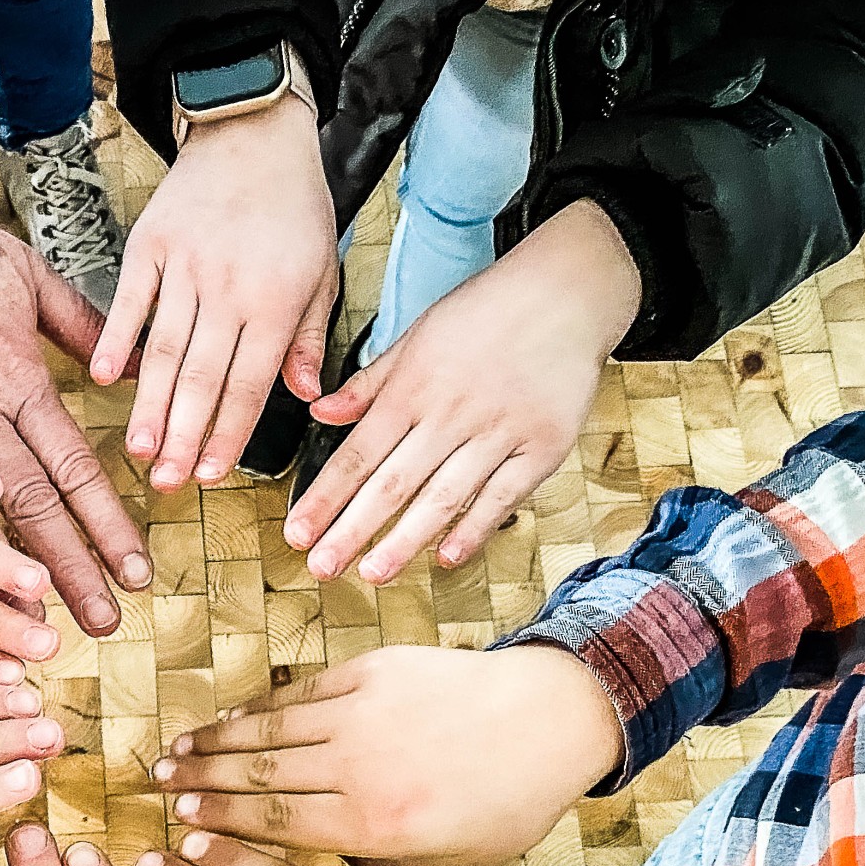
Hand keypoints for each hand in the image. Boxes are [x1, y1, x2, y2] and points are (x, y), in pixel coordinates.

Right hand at [0, 129, 151, 637]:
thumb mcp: (27, 272)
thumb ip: (86, 326)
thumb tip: (132, 370)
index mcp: (13, 373)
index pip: (73, 467)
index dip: (108, 525)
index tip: (135, 572)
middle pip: (30, 506)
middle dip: (69, 571)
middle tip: (100, 623)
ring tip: (24, 632)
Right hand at [92, 97, 337, 489]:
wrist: (253, 134)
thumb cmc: (294, 208)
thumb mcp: (323, 272)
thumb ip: (311, 337)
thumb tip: (309, 397)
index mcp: (276, 302)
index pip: (250, 384)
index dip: (229, 434)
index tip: (212, 476)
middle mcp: (228, 289)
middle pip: (201, 378)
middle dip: (184, 438)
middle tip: (168, 484)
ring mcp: (184, 267)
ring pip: (163, 350)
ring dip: (150, 406)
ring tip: (139, 449)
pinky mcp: (149, 245)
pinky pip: (130, 301)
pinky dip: (115, 340)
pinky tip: (102, 378)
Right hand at [152, 644, 621, 865]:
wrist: (549, 719)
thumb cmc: (505, 804)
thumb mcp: (448, 865)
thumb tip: (316, 853)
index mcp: (377, 824)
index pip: (275, 824)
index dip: (219, 823)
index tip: (180, 824)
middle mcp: (361, 766)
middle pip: (257, 775)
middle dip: (199, 782)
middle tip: (155, 788)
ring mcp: (363, 712)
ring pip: (268, 729)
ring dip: (214, 742)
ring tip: (174, 753)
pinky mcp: (372, 671)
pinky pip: (300, 693)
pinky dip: (260, 708)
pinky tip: (231, 719)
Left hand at [288, 199, 642, 582]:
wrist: (567, 291)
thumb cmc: (488, 311)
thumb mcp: (418, 334)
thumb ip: (369, 382)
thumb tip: (319, 412)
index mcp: (414, 386)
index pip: (358, 453)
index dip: (326, 497)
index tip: (297, 532)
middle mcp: (451, 412)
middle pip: (393, 483)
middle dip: (352, 530)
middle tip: (321, 567)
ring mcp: (499, 432)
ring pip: (443, 497)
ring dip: (404, 540)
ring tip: (372, 574)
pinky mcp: (542, 446)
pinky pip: (502, 496)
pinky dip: (473, 529)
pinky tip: (445, 557)